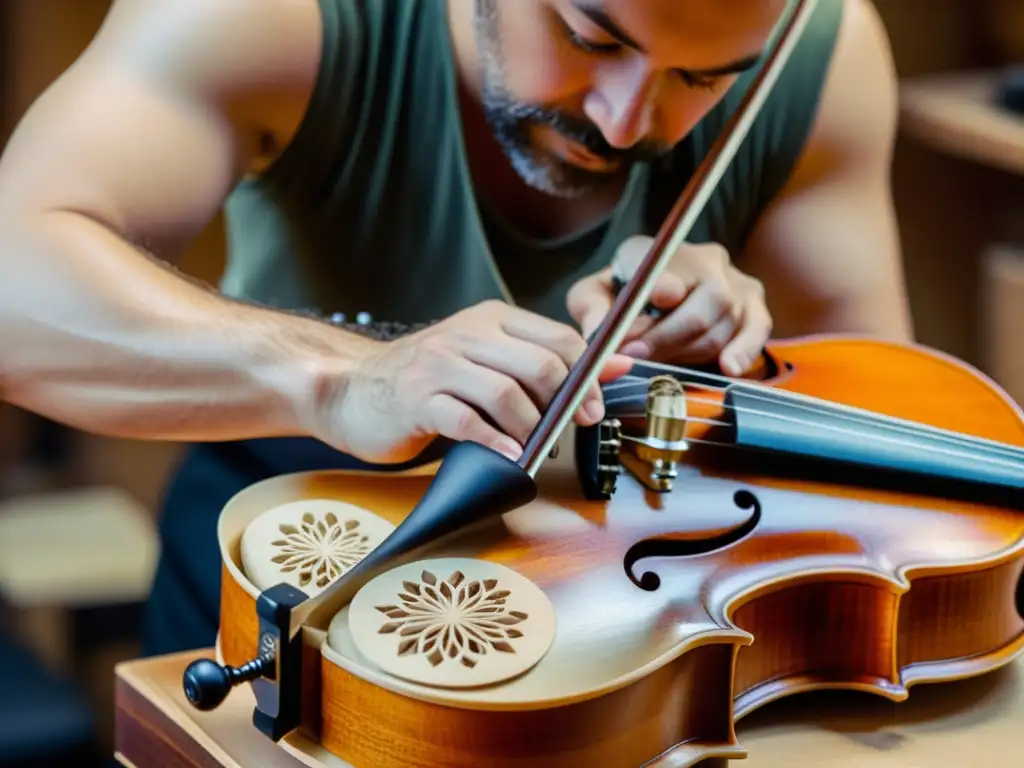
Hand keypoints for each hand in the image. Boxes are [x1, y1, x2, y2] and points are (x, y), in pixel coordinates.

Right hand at [329, 301, 632, 463]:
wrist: (353, 390)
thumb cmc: (426, 381)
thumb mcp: (487, 361)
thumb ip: (547, 362)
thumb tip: (617, 364)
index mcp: (491, 319)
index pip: (558, 338)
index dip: (586, 376)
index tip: (592, 408)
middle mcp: (467, 335)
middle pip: (540, 365)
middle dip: (566, 404)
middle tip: (570, 430)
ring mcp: (439, 365)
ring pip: (507, 393)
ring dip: (531, 429)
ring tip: (533, 448)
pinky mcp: (417, 398)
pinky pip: (467, 420)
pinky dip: (494, 442)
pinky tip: (506, 457)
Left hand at [567, 236, 771, 375]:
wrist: (651, 300)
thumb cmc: (618, 298)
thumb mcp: (592, 296)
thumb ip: (592, 308)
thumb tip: (599, 332)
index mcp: (659, 249)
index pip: (665, 267)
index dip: (656, 294)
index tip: (633, 329)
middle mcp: (703, 258)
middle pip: (699, 302)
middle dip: (666, 336)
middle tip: (637, 357)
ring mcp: (734, 281)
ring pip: (722, 323)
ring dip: (689, 352)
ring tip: (661, 366)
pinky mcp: (754, 304)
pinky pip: (757, 328)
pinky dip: (744, 350)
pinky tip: (730, 369)